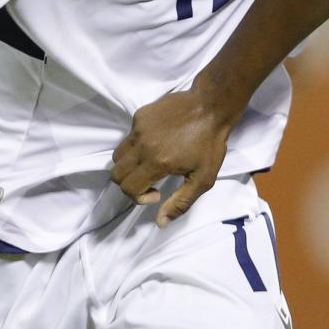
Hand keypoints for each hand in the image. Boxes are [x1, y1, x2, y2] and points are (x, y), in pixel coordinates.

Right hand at [110, 87, 232, 226]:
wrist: (212, 105)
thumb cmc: (211, 143)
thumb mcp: (203, 179)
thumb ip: (181, 203)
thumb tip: (160, 222)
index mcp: (157, 162)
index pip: (128, 187)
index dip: (139, 197)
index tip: (157, 193)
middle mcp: (143, 144)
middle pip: (116, 173)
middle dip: (130, 184)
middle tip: (150, 182)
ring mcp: (139, 127)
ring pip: (118, 155)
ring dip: (129, 166)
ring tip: (151, 164)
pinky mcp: (140, 115)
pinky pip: (129, 137)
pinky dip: (137, 146)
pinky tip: (158, 143)